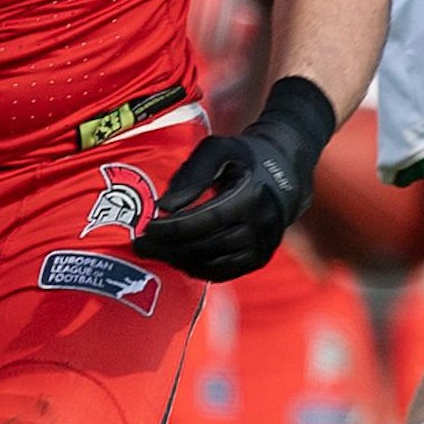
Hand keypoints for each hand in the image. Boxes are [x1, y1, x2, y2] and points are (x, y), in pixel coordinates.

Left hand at [131, 121, 314, 280]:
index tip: (147, 228)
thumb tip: (164, 207)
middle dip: (169, 248)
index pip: (206, 219)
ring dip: (180, 260)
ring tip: (155, 252)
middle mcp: (260, 225)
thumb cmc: (242, 157)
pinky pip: (225, 272)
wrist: (284, 173)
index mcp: (250, 195)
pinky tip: (178, 259)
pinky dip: (198, 269)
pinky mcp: (260, 259)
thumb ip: (191, 175)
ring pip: (214, 264)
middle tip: (140, 245)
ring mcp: (263, 246)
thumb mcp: (217, 150)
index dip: (174, 228)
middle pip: (207, 245)